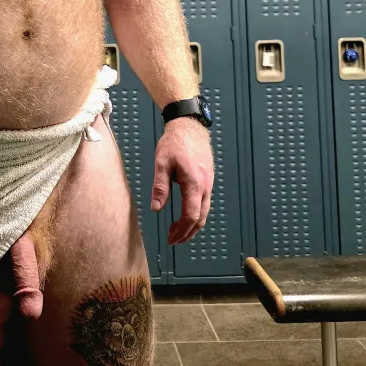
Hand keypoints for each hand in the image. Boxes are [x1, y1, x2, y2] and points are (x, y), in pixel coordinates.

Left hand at [150, 118, 213, 244]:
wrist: (189, 126)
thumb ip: (160, 187)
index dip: (181, 231)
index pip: (191, 215)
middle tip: (173, 240)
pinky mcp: (208, 179)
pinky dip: (196, 213)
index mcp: (194, 184)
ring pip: (204, 211)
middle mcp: (205, 186)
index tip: (171, 239)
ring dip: (192, 224)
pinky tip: (185, 214)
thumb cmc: (175, 142)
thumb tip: (156, 208)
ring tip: (178, 231)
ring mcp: (209, 182)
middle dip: (188, 233)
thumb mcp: (162, 163)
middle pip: (201, 218)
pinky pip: (205, 202)